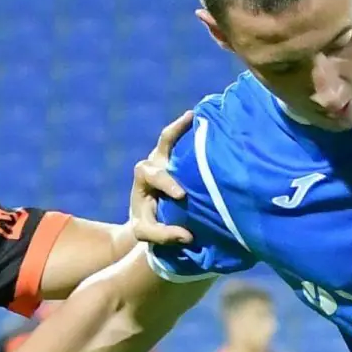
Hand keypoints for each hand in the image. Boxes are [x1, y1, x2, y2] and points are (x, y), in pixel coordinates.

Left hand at [130, 110, 194, 246]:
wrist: (151, 217)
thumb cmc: (148, 224)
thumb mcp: (147, 233)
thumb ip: (162, 235)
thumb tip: (186, 235)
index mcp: (143, 178)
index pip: (153, 174)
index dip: (167, 182)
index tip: (181, 195)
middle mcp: (154, 162)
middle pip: (163, 145)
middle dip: (177, 139)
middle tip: (194, 150)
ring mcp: (166, 156)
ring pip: (171, 136)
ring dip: (183, 125)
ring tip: (197, 116)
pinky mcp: (180, 157)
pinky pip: (185, 139)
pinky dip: (193, 130)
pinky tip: (208, 121)